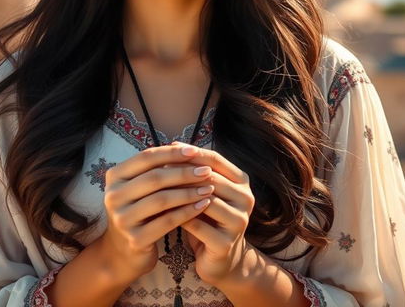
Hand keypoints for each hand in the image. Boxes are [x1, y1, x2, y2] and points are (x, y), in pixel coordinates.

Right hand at [100, 143, 214, 280]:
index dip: (172, 153)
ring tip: (208, 187)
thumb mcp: (141, 187)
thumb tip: (190, 150)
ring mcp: (122, 218)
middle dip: (184, 172)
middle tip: (206, 171)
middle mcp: (113, 196)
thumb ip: (157, 169)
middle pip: (155, 178)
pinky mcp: (135, 239)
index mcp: (114, 176)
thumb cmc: (140, 210)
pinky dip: (187, 211)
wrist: (124, 252)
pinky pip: (167, 221)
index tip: (195, 151)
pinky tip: (202, 205)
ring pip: (162, 199)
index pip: (146, 158)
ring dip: (189, 192)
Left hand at [172, 141, 255, 285]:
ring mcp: (239, 221)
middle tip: (158, 168)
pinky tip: (161, 213)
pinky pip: (198, 225)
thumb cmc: (207, 217)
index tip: (170, 146)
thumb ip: (195, 171)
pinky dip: (178, 217)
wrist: (219, 258)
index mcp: (242, 181)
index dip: (192, 152)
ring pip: (205, 200)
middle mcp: (246, 198)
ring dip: (180, 195)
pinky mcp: (226, 243)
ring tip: (158, 190)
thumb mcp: (205, 190)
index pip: (216, 159)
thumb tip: (172, 146)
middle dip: (183, 172)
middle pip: (210, 178)